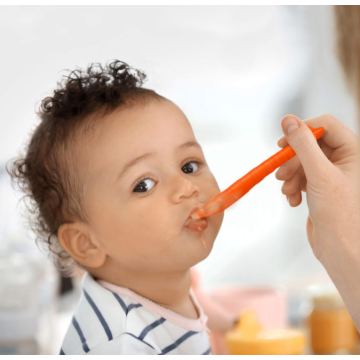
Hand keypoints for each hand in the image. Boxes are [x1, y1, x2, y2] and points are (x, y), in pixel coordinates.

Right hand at [275, 114, 359, 262]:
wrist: (341, 249)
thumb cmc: (340, 214)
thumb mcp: (319, 174)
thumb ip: (303, 145)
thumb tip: (288, 120)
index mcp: (353, 152)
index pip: (326, 126)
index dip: (303, 130)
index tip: (283, 142)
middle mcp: (343, 161)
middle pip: (310, 145)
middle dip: (293, 160)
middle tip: (281, 173)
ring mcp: (331, 175)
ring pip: (302, 163)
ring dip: (290, 176)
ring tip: (288, 191)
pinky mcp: (320, 189)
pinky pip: (300, 178)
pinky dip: (293, 187)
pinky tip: (293, 200)